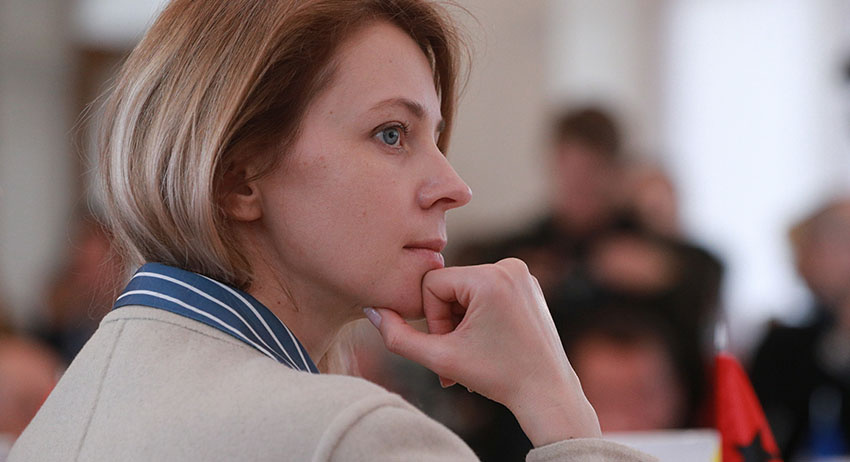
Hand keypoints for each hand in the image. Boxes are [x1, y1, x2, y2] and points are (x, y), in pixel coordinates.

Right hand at [365, 258, 600, 445]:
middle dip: (447, 321)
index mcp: (490, 277)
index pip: (431, 284)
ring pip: (465, 290)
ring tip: (474, 351)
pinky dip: (480, 315)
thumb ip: (398, 336)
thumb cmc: (498, 377)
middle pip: (449, 286)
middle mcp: (509, 266)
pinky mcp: (527, 283)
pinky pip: (485, 290)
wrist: (547, 392)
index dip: (432, 318)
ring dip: (462, 321)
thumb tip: (370, 309)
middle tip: (461, 354)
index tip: (451, 344)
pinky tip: (489, 341)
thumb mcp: (440, 358)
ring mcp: (521, 273)